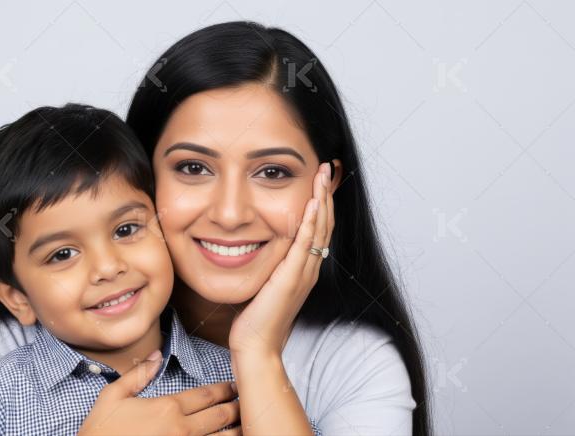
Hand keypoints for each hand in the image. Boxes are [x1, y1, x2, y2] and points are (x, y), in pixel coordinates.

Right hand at [79, 350, 240, 435]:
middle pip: (220, 416)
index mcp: (168, 409)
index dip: (224, 390)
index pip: (206, 396)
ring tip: (248, 427)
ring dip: (237, 432)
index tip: (235, 386)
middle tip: (248, 403)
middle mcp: (182, 430)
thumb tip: (155, 356)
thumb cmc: (100, 432)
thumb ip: (137, 376)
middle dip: (237, 408)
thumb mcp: (112, 397)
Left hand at [228, 162, 334, 356]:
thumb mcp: (263, 283)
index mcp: (303, 268)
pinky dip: (312, 221)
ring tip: (324, 173)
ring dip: (323, 198)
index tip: (321, 179)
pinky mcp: (293, 277)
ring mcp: (304, 272)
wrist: (257, 345)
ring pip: (320, 228)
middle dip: (327, 193)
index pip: (318, 229)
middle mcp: (309, 268)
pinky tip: (313, 202)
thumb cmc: (255, 319)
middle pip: (326, 223)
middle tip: (328, 167)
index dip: (322, 203)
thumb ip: (267, 265)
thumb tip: (255, 246)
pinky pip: (306, 243)